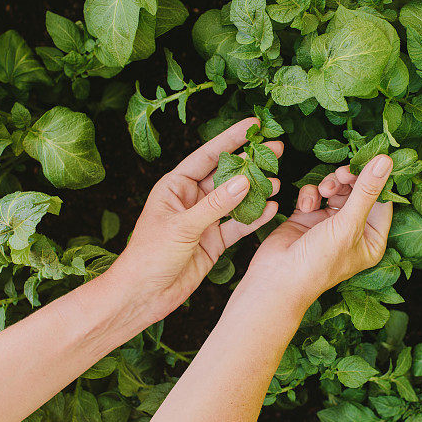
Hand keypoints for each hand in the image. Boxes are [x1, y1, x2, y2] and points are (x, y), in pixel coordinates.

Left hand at [109, 118, 280, 321]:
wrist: (143, 296)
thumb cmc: (149, 256)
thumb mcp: (181, 227)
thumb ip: (215, 205)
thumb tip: (243, 181)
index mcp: (175, 186)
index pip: (208, 155)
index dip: (232, 139)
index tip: (255, 124)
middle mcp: (191, 199)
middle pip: (226, 175)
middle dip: (251, 163)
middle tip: (277, 150)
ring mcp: (204, 220)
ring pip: (235, 200)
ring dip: (256, 191)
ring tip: (278, 181)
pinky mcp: (214, 241)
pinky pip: (238, 225)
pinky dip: (254, 218)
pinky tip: (271, 208)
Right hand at [244, 154, 392, 309]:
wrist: (277, 278)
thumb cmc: (318, 261)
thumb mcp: (348, 224)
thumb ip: (366, 190)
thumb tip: (386, 161)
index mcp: (371, 239)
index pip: (382, 202)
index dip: (376, 181)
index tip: (371, 160)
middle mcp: (353, 231)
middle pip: (359, 191)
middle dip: (350, 180)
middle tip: (342, 173)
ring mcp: (329, 224)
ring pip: (336, 189)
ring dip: (330, 185)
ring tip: (323, 191)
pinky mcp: (307, 218)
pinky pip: (315, 195)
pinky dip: (310, 195)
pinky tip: (305, 206)